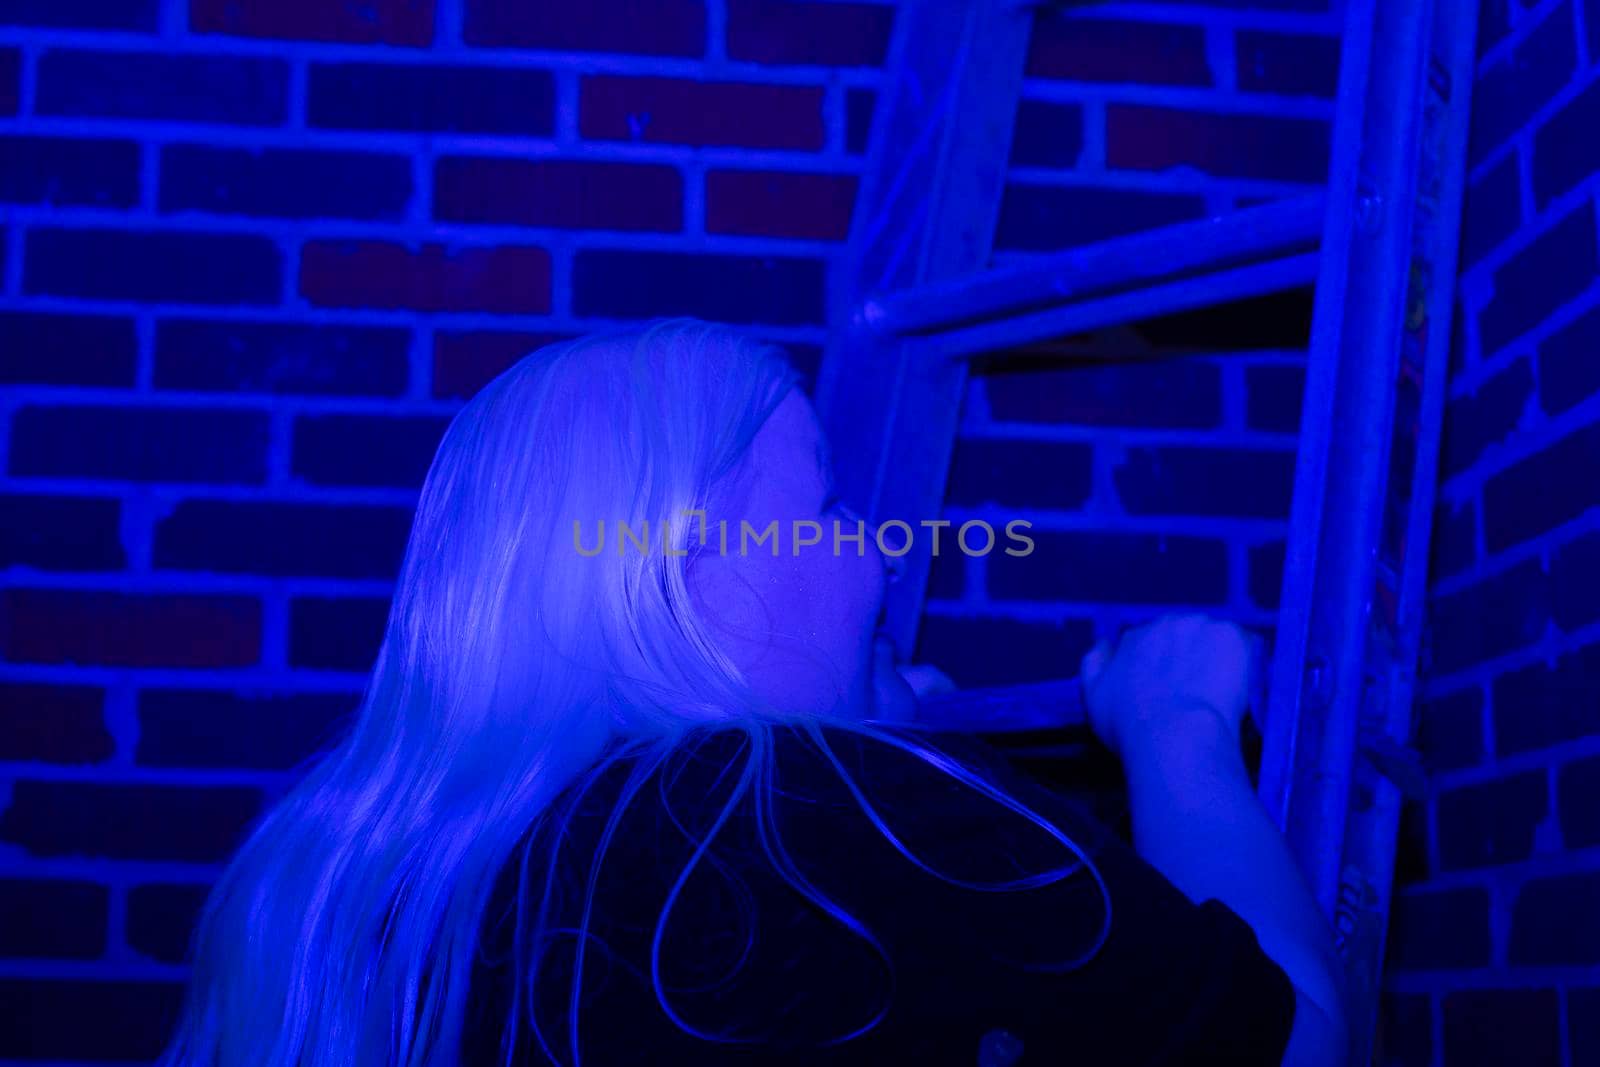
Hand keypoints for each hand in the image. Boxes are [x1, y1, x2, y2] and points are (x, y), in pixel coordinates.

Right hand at [1078, 613, 1253, 759]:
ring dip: (1219, 657)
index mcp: (1134, 637)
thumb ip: (1094, 664)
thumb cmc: (1131, 725)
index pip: (1151, 642)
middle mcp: (1165, 623)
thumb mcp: (1094, 696)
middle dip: (1191, 656)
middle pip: (1184, 634)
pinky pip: (1247, 644)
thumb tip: (1104, 643)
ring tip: (1222, 692)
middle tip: (1198, 693)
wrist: (1175, 736)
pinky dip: (1248, 661)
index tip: (1171, 688)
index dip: (1163, 665)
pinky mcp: (1232, 636)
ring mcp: (1201, 626)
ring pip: (1216, 638)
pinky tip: (1242, 687)